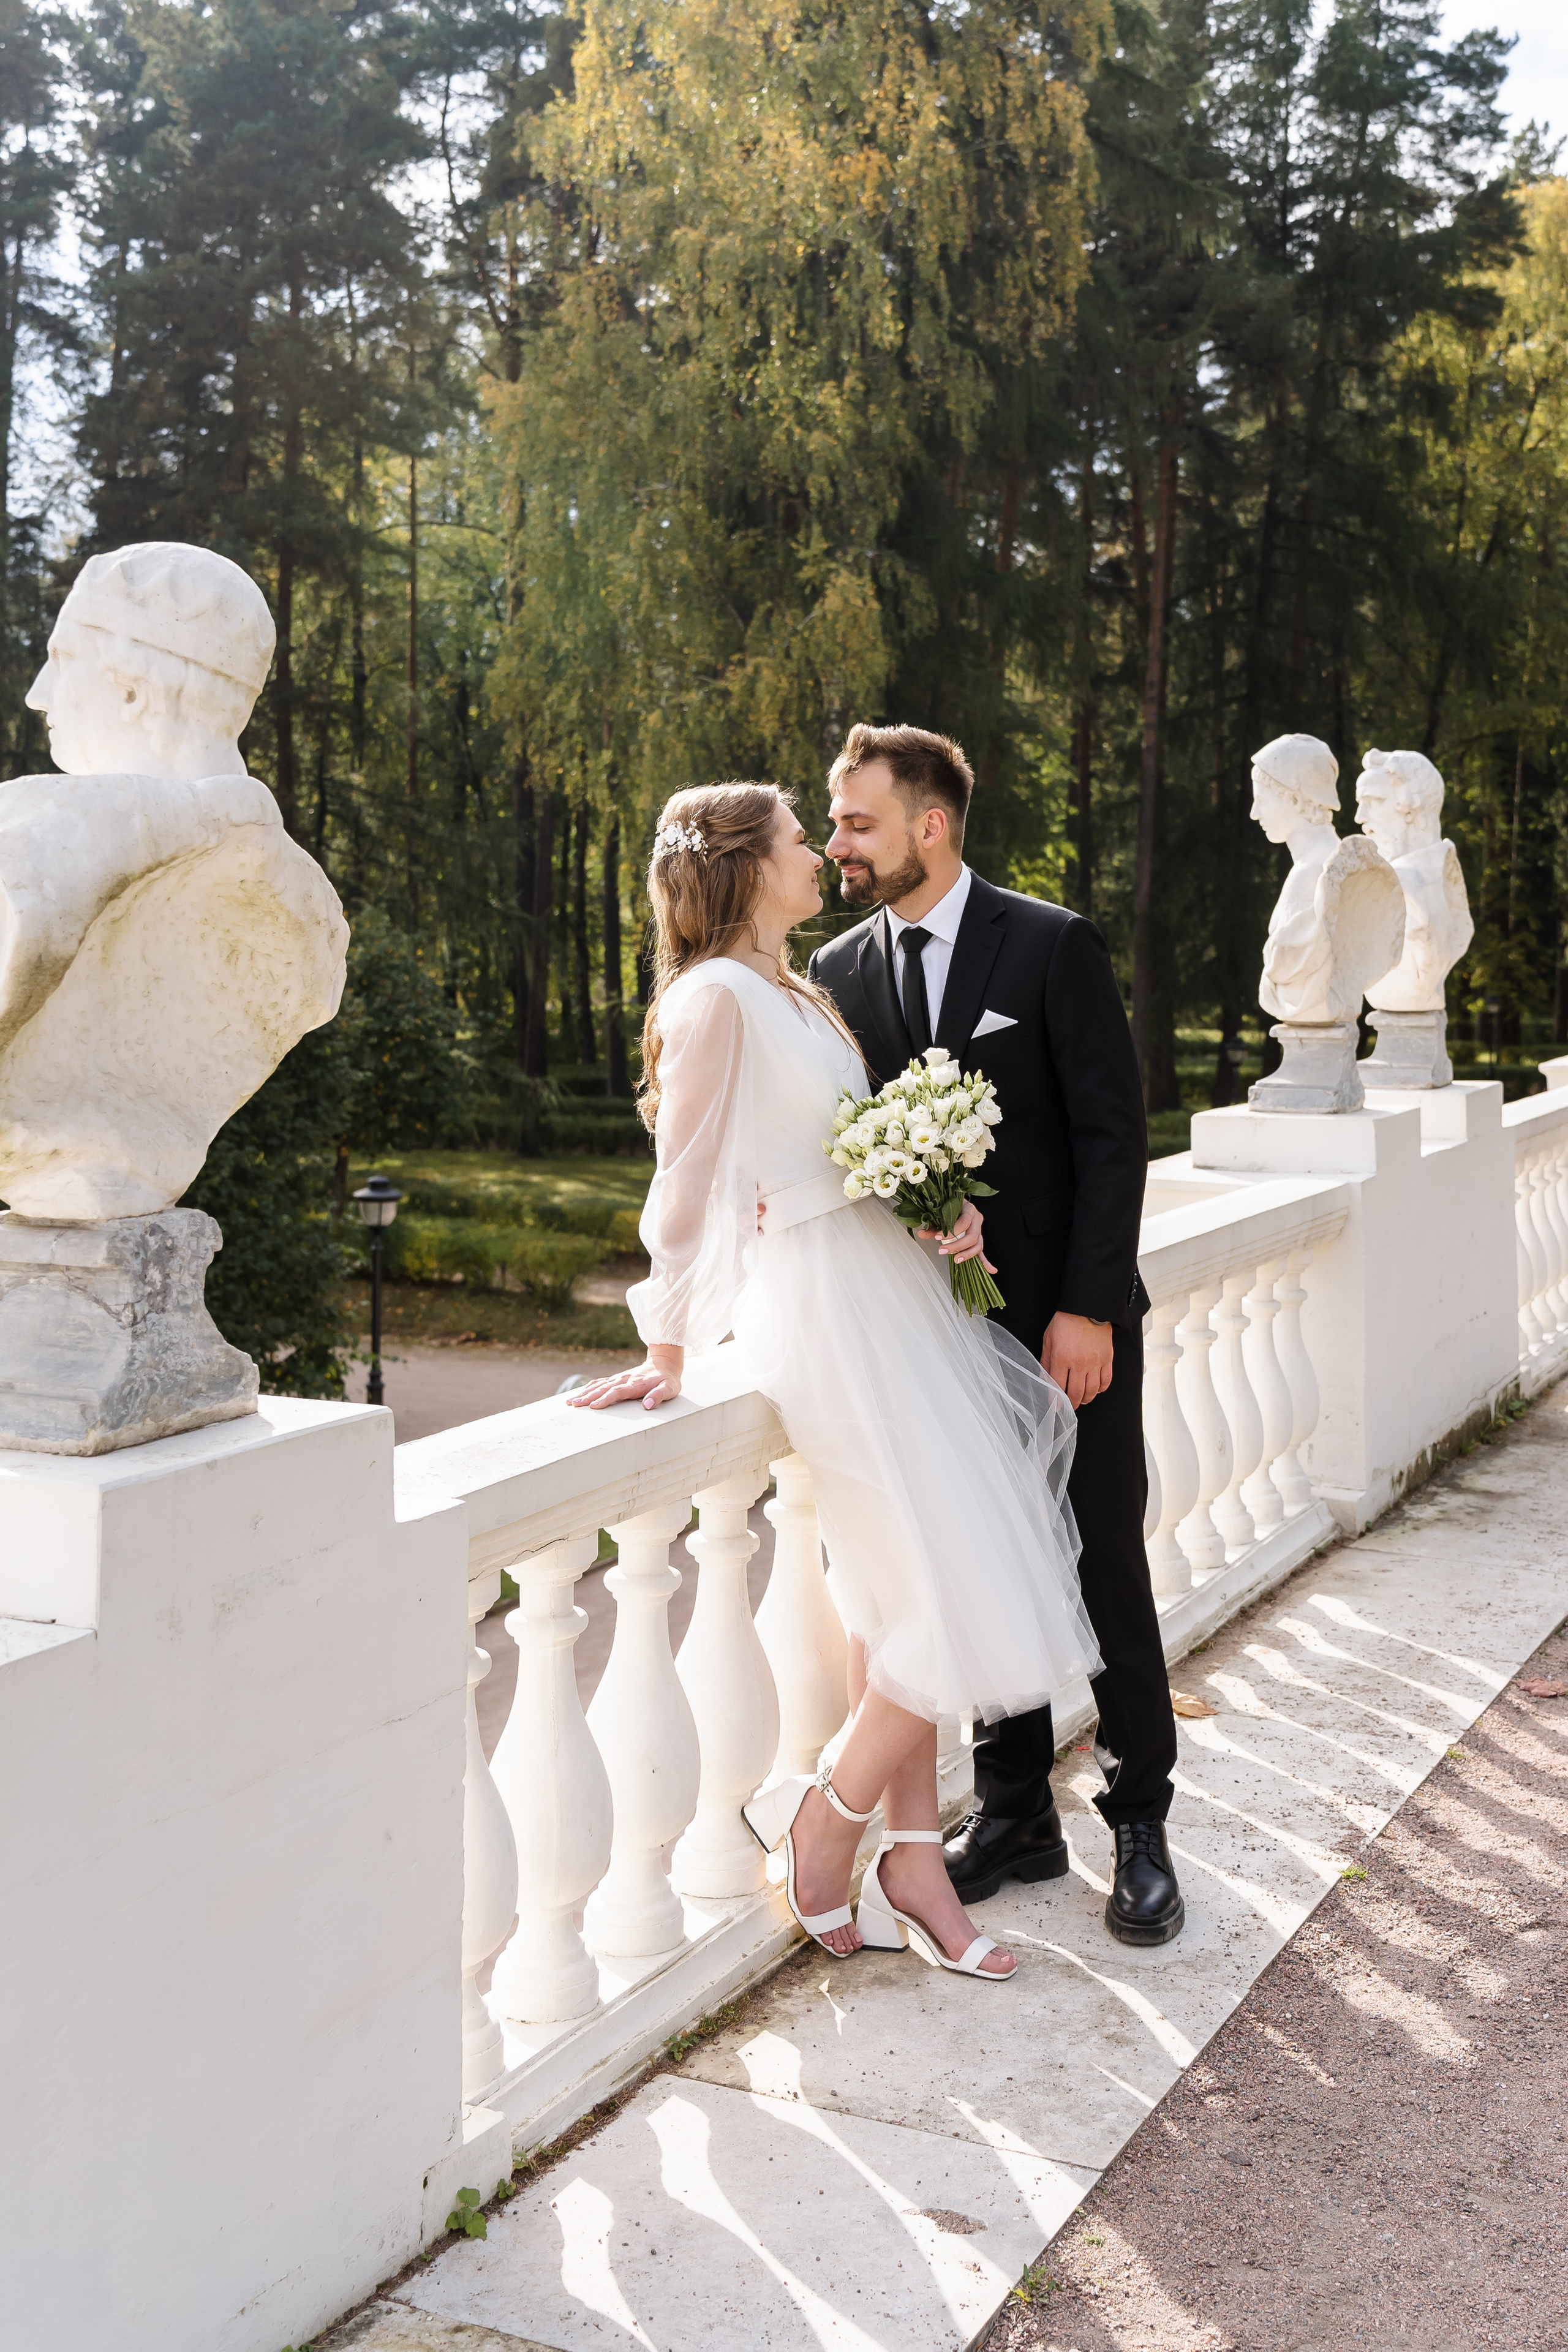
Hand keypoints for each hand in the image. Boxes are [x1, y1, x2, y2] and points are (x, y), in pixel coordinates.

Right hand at [565, 1345, 683, 1411]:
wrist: (664, 1363)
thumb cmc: (668, 1380)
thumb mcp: (670, 1388)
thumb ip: (659, 1396)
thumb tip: (648, 1405)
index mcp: (635, 1384)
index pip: (617, 1392)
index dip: (605, 1399)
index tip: (594, 1406)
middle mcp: (623, 1380)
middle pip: (603, 1389)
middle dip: (588, 1397)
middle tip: (574, 1405)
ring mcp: (619, 1378)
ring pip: (598, 1385)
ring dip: (584, 1393)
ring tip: (570, 1402)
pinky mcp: (617, 1379)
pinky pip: (600, 1383)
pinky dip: (588, 1388)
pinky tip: (579, 1394)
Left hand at [914, 1199, 995, 1270]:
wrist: (957, 1203)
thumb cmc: (950, 1206)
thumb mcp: (941, 1213)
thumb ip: (932, 1225)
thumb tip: (921, 1233)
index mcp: (969, 1209)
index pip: (964, 1222)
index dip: (951, 1232)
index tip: (937, 1237)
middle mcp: (977, 1219)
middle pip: (972, 1236)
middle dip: (957, 1246)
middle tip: (942, 1251)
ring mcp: (979, 1230)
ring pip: (978, 1245)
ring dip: (967, 1254)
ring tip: (956, 1260)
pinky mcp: (978, 1239)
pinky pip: (983, 1252)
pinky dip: (986, 1262)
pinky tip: (991, 1270)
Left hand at [1041, 1311, 1113, 1408]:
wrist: (1087, 1308)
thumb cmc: (1066, 1321)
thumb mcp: (1049, 1339)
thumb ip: (1046, 1360)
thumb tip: (1043, 1377)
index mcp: (1062, 1358)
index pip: (1058, 1387)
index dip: (1056, 1400)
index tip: (1056, 1405)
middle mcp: (1079, 1363)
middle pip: (1076, 1394)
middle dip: (1071, 1404)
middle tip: (1069, 1405)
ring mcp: (1095, 1362)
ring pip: (1092, 1391)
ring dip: (1085, 1399)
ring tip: (1081, 1399)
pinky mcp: (1107, 1359)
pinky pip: (1105, 1381)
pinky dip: (1100, 1389)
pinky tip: (1094, 1388)